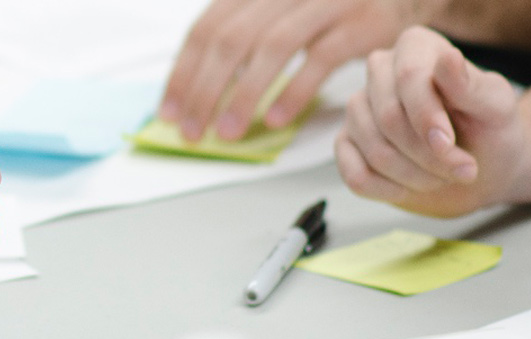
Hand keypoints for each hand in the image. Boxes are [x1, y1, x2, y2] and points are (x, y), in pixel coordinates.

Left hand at [160, 0, 445, 140]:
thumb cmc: (327, 13)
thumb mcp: (278, 13)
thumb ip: (239, 39)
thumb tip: (192, 90)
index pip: (206, 28)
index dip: (184, 72)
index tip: (171, 113)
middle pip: (232, 39)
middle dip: (206, 90)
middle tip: (193, 132)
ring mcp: (325, 2)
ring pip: (272, 48)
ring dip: (244, 95)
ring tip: (228, 133)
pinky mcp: (360, 22)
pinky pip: (321, 59)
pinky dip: (294, 91)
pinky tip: (275, 119)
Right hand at [335, 27, 525, 217]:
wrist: (483, 168)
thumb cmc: (490, 130)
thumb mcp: (497, 107)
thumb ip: (472, 86)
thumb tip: (447, 59)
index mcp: (416, 48)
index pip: (407, 77)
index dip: (427, 116)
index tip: (449, 144)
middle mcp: (380, 71)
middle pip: (388, 117)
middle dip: (429, 154)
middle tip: (463, 170)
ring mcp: (358, 109)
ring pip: (374, 150)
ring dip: (415, 175)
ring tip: (443, 176)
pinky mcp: (346, 144)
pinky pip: (355, 175)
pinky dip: (389, 190)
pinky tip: (412, 186)